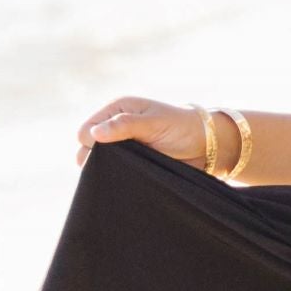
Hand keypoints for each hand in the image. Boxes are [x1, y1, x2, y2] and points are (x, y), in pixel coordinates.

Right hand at [75, 95, 211, 168]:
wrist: (205, 145)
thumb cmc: (181, 126)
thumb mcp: (154, 122)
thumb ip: (125, 125)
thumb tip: (94, 134)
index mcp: (117, 110)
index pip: (85, 131)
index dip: (91, 143)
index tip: (111, 151)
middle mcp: (115, 127)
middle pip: (86, 148)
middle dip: (96, 159)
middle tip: (119, 165)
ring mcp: (121, 146)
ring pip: (98, 163)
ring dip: (106, 170)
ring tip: (125, 172)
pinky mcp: (130, 163)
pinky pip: (112, 173)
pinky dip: (114, 177)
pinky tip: (125, 180)